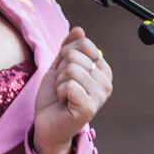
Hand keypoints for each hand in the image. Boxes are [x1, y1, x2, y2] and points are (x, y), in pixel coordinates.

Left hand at [33, 26, 112, 153]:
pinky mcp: (89, 107)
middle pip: (74, 57)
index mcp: (102, 69)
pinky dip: (60, 92)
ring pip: (71, 70)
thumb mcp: (59, 66)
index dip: (65, 57)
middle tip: (63, 87)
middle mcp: (106, 82)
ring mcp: (99, 95)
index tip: (65, 74)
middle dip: (60, 71)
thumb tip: (79, 30)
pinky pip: (69, 85)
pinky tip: (64, 103)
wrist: (47, 124)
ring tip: (63, 95)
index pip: (83, 44)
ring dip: (59, 82)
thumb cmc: (54, 96)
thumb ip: (69, 47)